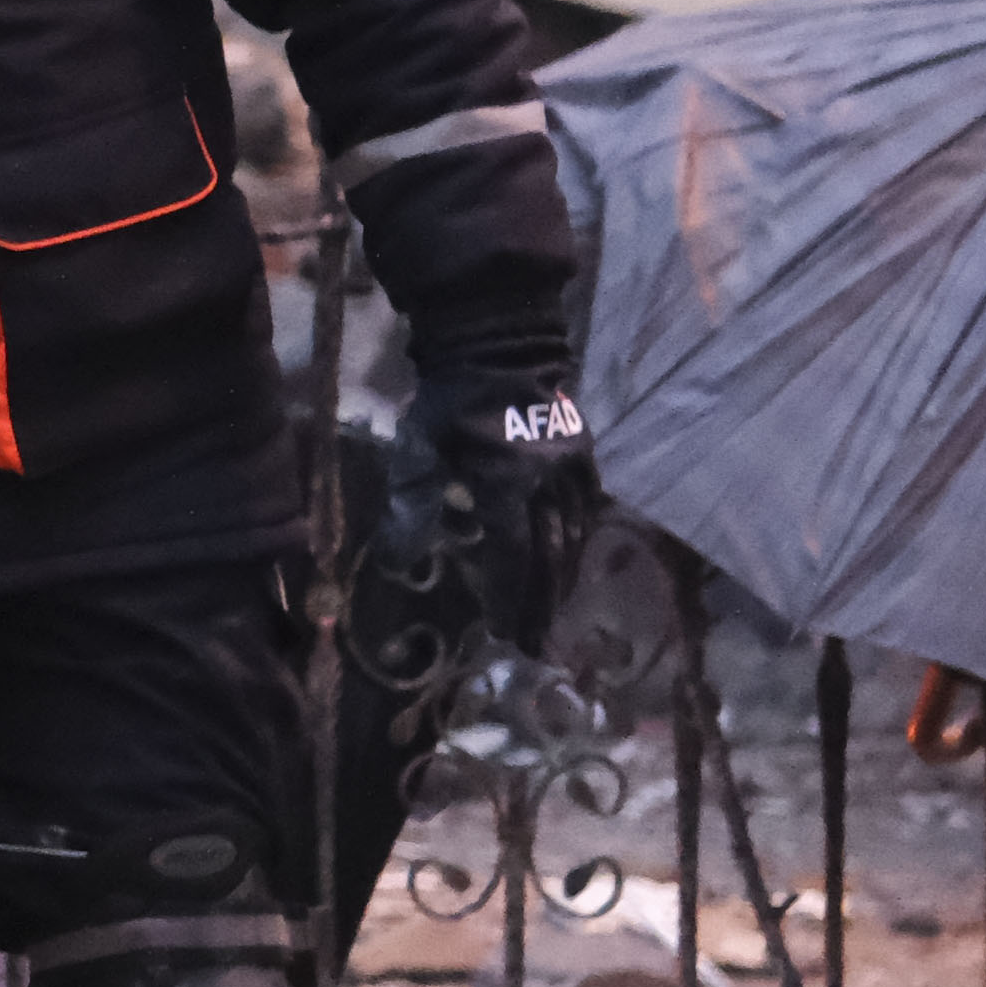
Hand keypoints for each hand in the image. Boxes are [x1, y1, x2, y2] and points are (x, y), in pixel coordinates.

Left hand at [400, 382, 594, 658]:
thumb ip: (413, 506)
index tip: (506, 633)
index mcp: (507, 483)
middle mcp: (548, 483)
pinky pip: (587, 506)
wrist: (499, 341)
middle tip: (537, 645)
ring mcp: (572, 468)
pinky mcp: (583, 453)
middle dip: (542, 603)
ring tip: (552, 611)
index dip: (510, 597)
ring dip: (562, 577)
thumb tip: (398, 562)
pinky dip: (579, 537)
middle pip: (549, 555)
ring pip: (574, 535)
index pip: (513, 554)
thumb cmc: (449, 399)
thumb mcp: (419, 450)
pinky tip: (573, 557)